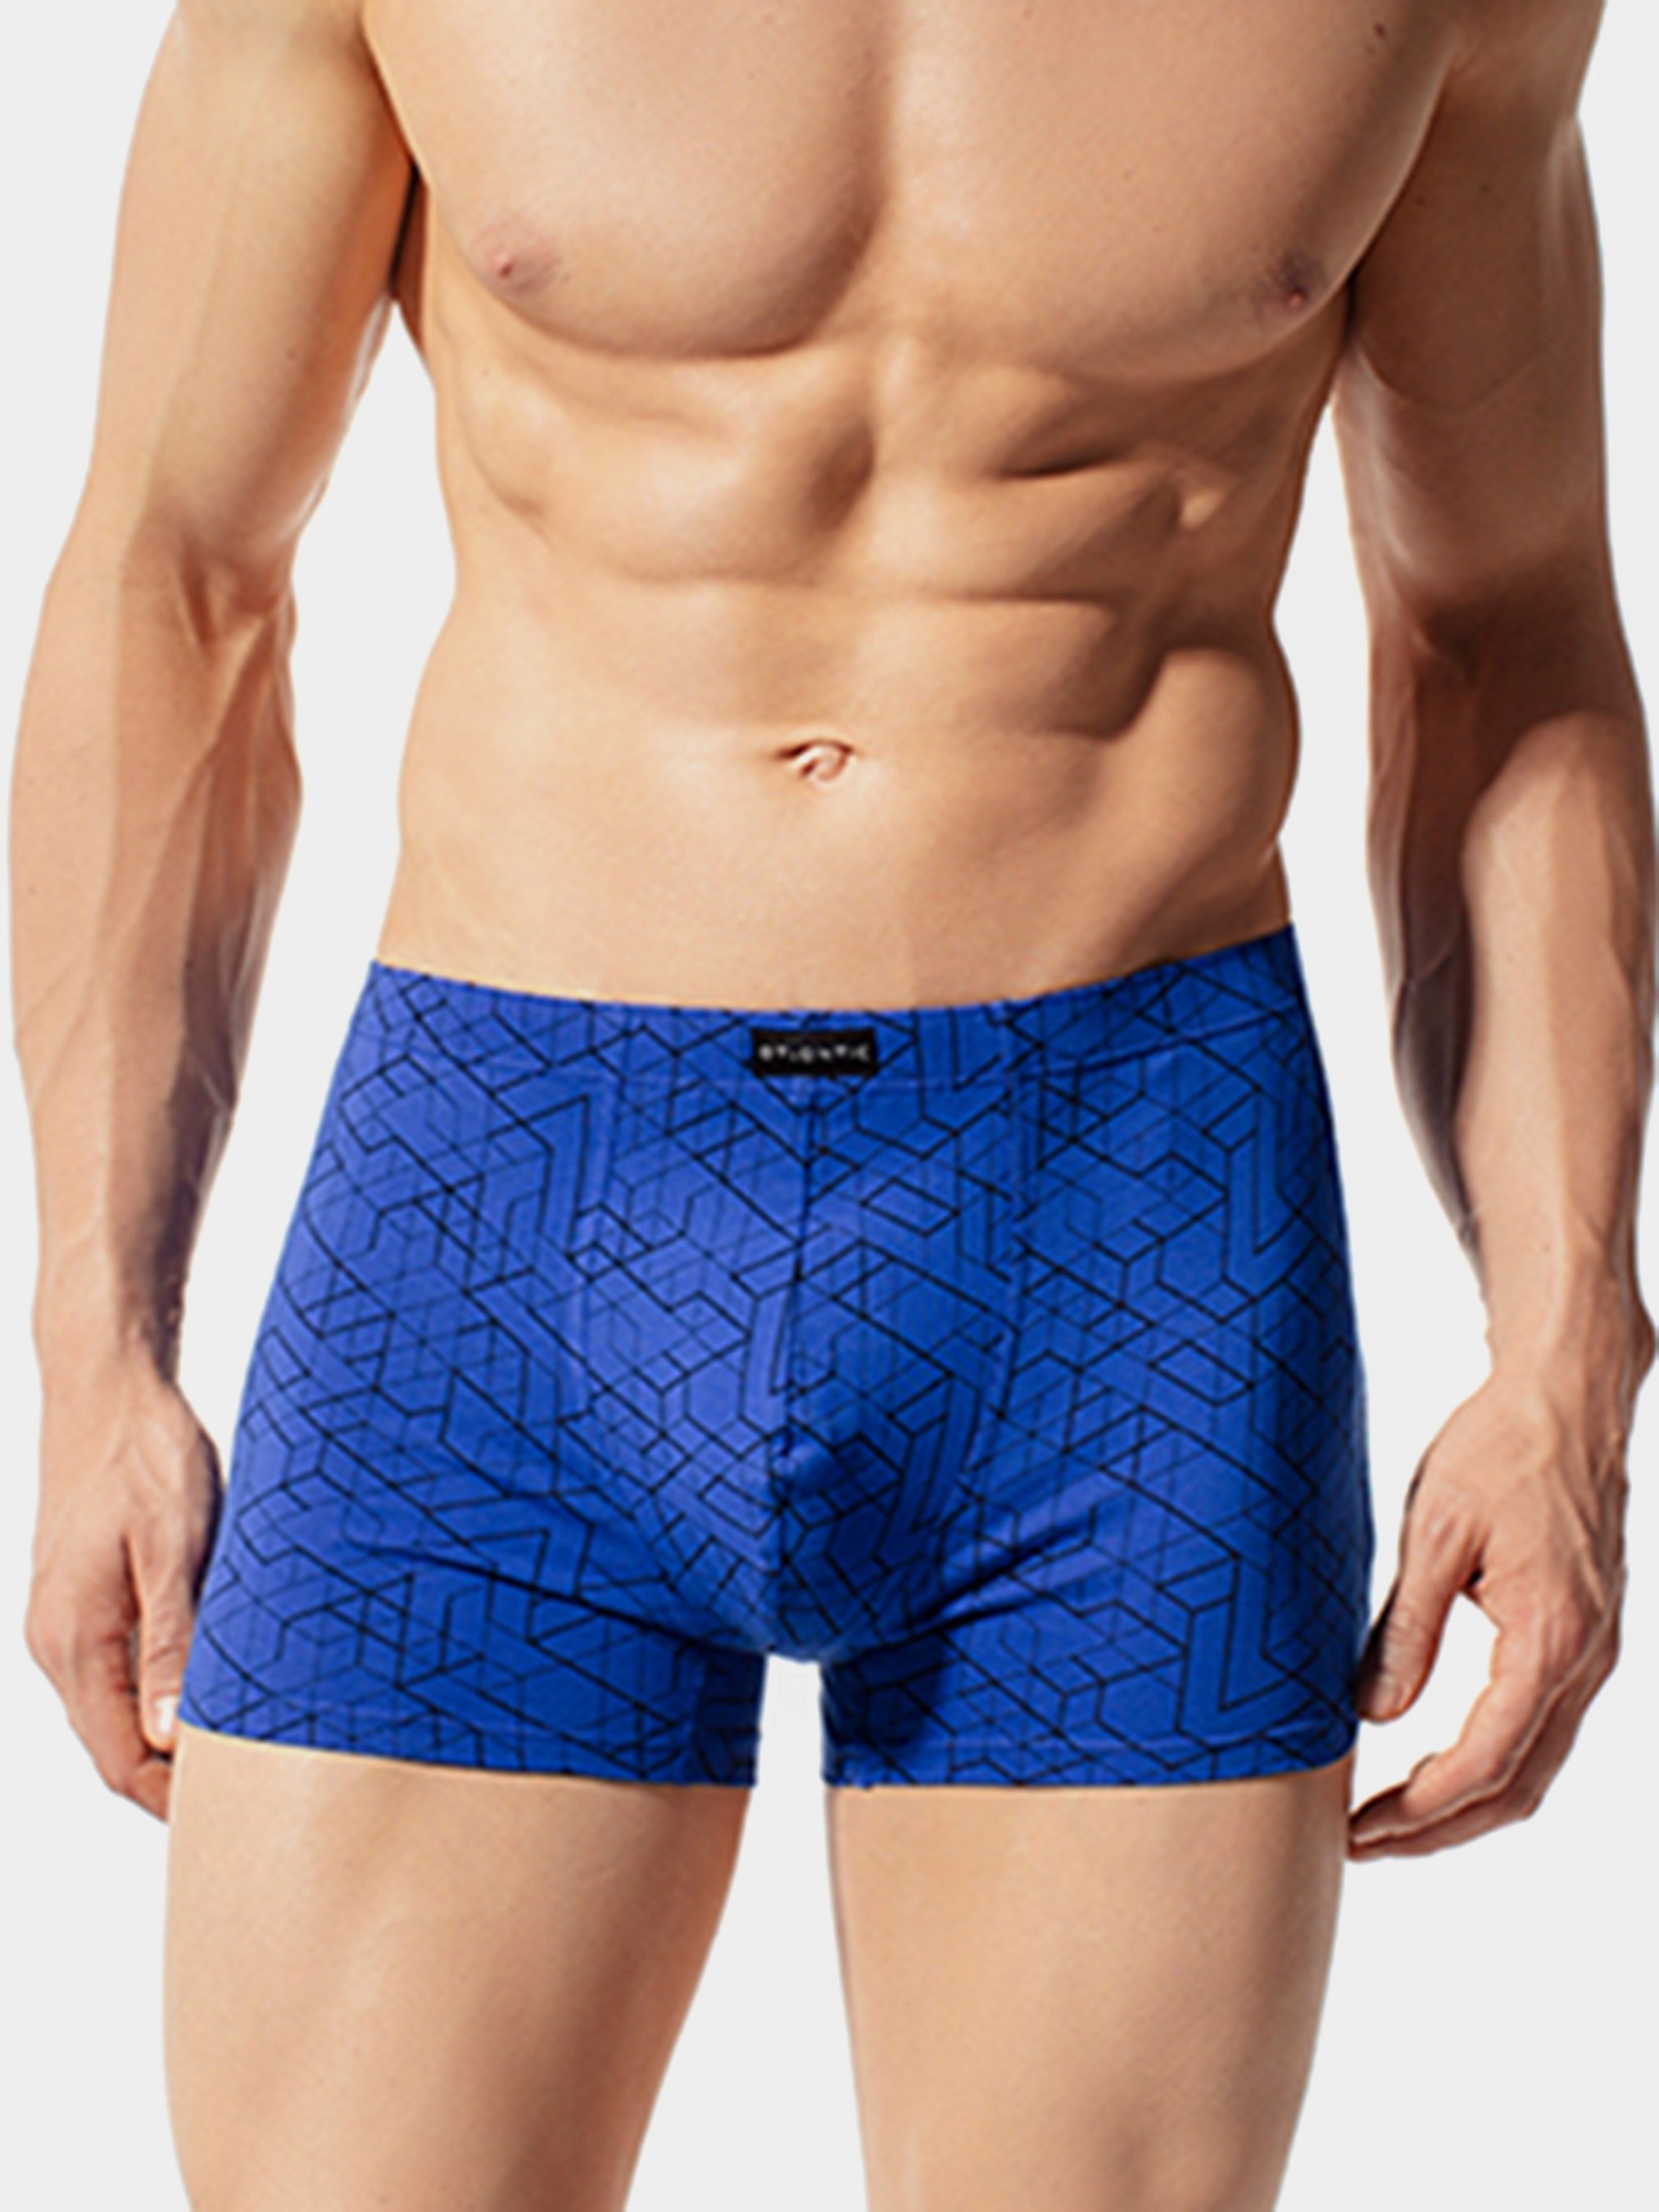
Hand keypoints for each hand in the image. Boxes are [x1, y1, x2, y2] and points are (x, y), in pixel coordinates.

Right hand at [23, 1358, 222, 1822]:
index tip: (238, 1817)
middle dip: (174, 1783)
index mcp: (74, 1640)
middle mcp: (57, 1643)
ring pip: (114, 1714)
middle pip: (112, 1748)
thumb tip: (173, 1737)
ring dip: (168, 1742)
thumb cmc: (147, 1456)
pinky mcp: (82, 1602)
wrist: (106, 1388)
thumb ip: (172, 1643)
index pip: (118, 1759)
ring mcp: (64, 1624)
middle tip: (255, 1798)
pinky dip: (159, 1699)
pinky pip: (116, 1675)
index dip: (172, 1801)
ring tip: (245, 1756)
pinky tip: (212, 1694)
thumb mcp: (176, 1547)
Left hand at [1347, 1358, 1630, 1857]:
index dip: (1423, 1810)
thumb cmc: (1500, 1446)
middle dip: (1439, 1829)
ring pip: (1536, 1766)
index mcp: (1551, 1638)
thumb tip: (1373, 1712)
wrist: (1568, 1397)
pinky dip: (1493, 1766)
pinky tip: (1438, 1765)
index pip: (1488, 1761)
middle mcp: (1585, 1658)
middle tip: (1361, 1845)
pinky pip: (1543, 1728)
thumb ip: (1407, 1628)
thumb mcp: (1435, 1530)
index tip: (1361, 1830)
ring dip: (1466, 1806)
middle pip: (1519, 1786)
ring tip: (1389, 1820)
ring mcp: (1593, 1652)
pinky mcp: (1584, 1638)